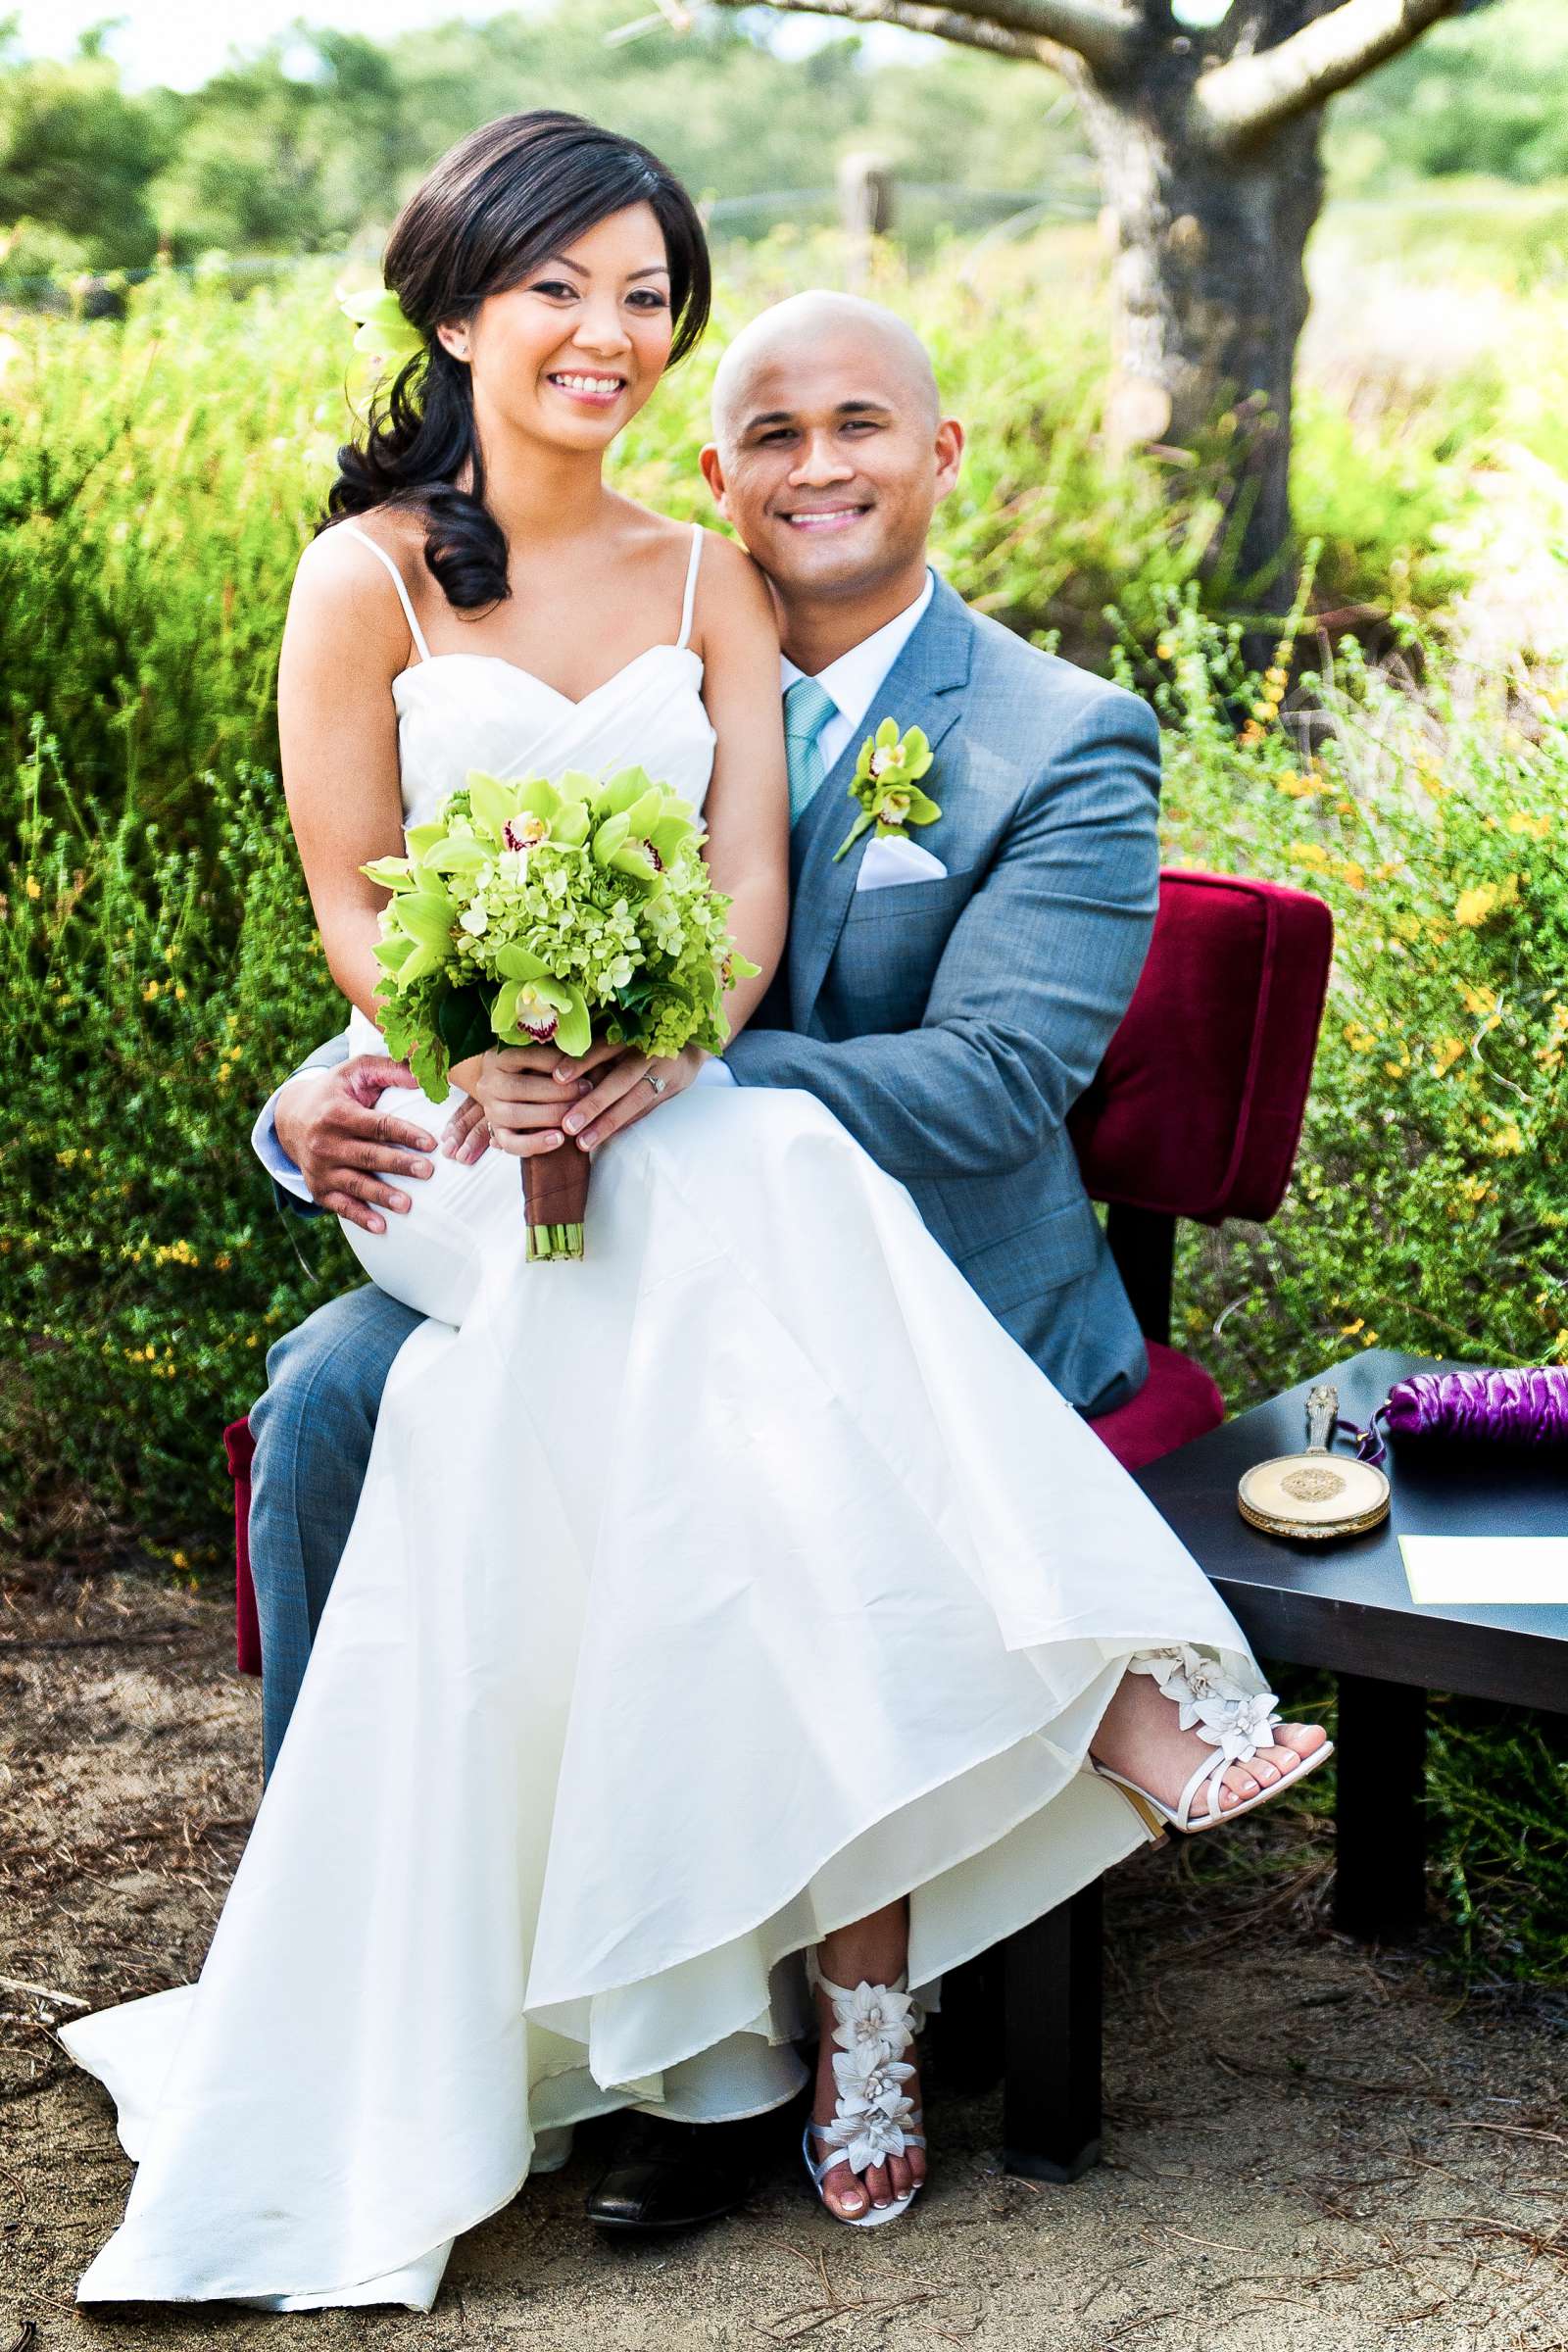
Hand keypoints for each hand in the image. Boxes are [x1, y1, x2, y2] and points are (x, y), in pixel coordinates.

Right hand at [273, 1057, 485, 1233]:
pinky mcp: (318, 1188)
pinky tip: (381, 1226)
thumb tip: (423, 1076)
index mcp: (337, 1113)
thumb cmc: (336, 1093)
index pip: (376, 1125)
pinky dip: (359, 1217)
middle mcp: (325, 1142)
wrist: (291, 1118)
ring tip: (408, 1205)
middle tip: (427, 1172)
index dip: (404, 1133)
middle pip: (368, 1155)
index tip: (431, 1143)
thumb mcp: (356, 1072)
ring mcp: (320, 1168)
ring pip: (355, 1183)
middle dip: (399, 1164)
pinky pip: (340, 1205)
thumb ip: (389, 1069)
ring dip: (382, 1195)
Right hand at [472, 1042, 600, 1159]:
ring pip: (515, 1115)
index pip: (525, 1056)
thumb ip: (555, 1056)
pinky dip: (536, 1143)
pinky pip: (512, 1144)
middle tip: (586, 1090)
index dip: (555, 1062)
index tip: (582, 1067)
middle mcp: (489, 1083)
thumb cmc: (539, 1069)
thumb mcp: (543, 1056)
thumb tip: (581, 1056)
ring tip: (576, 1114)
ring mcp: (491, 1110)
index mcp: (498, 1058)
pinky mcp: (497, 1133)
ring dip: (549, 1115)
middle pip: (520, 1088)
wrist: (518, 1092)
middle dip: (558, 1091)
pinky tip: (559, 1139)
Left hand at [554, 1040, 704, 1152]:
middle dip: (594, 1104)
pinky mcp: (669, 1091)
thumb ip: (597, 1048)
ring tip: (583, 1142)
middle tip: (568, 1125)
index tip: (557, 1077)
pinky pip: (643, 1111)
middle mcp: (650, 1052)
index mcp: (634, 1032)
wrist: (688, 1047)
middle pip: (621, 1080)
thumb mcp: (623, 1033)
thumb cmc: (642, 1038)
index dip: (582, 1061)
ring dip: (608, 1123)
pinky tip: (603, 1139)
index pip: (605, 1047)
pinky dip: (623, 1125)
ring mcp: (664, 1073)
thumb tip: (556, 1067)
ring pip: (634, 1101)